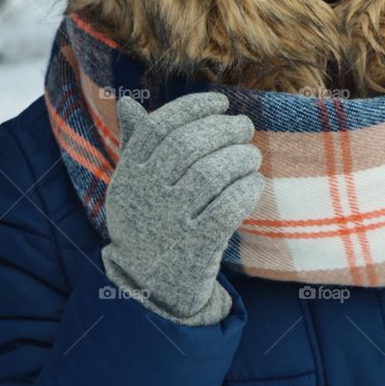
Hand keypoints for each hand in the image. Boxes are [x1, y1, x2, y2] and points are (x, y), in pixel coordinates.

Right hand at [101, 91, 263, 324]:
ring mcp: (169, 223)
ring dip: (239, 158)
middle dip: (223, 129)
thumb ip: (135, 144)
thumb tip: (129, 101)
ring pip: (210, 175)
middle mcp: (145, 195)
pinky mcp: (195, 249)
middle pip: (188, 146)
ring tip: (251, 156)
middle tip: (244, 127)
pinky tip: (254, 184)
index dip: (193, 107)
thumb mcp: (132, 184)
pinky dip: (246, 191)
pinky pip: (227, 210)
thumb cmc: (149, 219)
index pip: (159, 127)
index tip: (221, 102)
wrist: (151, 284)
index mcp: (129, 174)